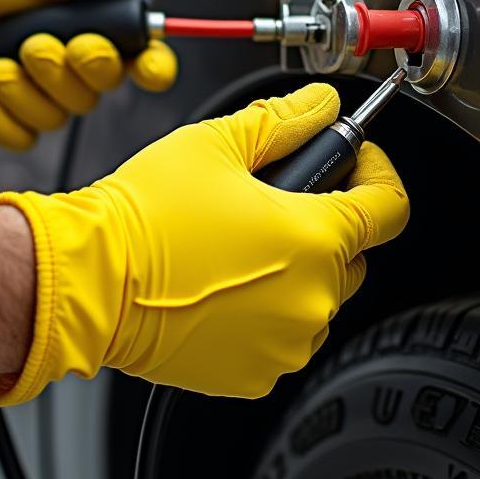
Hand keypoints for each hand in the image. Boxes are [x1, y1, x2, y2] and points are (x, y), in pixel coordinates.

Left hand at [0, 0, 176, 148]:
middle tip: (35, 43)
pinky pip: (24, 137)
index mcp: (93, 21)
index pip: (144, 55)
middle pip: (101, 89)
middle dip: (69, 70)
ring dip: (23, 89)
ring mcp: (44, 93)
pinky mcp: (11, 117)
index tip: (147, 70)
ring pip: (60, 116)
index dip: (155, 67)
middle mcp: (74, 63)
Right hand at [0, 83, 408, 402]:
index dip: (377, 173)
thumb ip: (284, 120)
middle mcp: (312, 298)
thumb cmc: (144, 216)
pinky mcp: (255, 374)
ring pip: (318, 298)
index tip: (357, 160)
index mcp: (313, 237)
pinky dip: (267, 312)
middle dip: (326, 223)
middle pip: (353, 254)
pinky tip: (225, 286)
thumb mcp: (217, 144)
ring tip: (239, 247)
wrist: (90, 280)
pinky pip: (283, 336)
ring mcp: (285, 342)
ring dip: (296, 272)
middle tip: (272, 203)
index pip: (390, 205)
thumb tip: (322, 105)